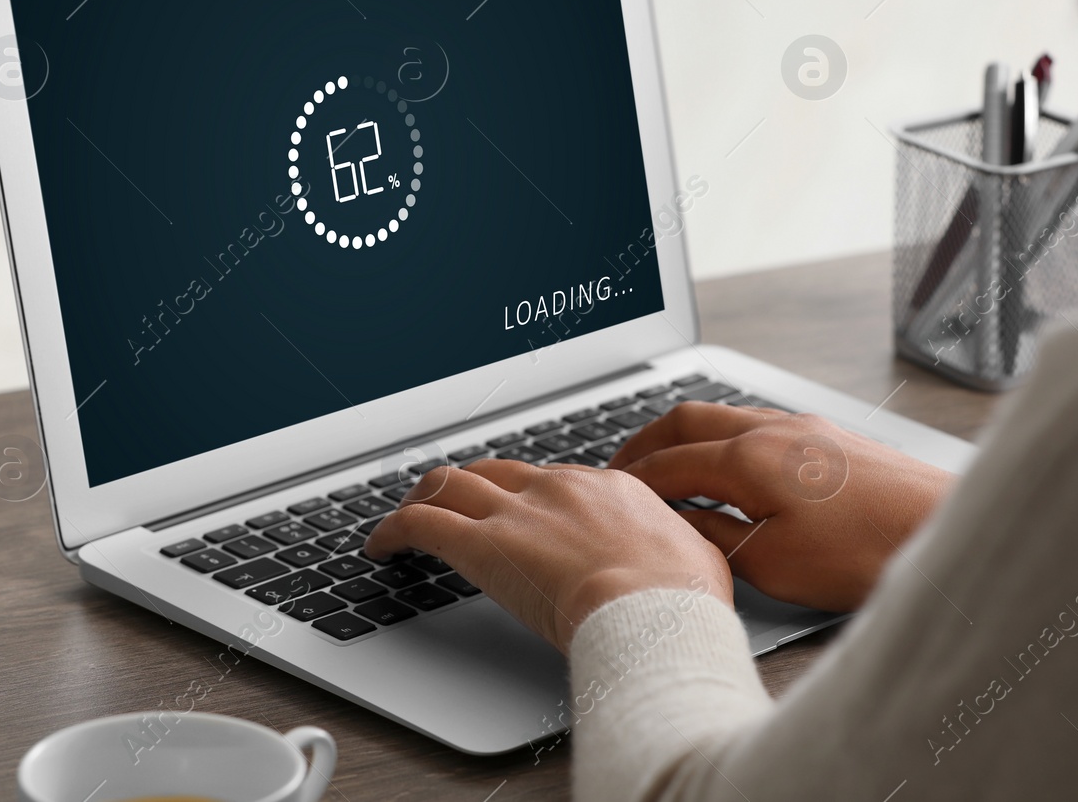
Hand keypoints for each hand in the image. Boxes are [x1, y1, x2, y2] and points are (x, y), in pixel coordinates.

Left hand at [364, 459, 732, 652]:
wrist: (656, 608)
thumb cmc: (683, 598)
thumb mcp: (698, 561)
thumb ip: (679, 552)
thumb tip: (685, 565)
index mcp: (611, 489)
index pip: (555, 480)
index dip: (530, 496)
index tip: (522, 513)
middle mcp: (559, 488)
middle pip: (497, 469)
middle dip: (470, 484)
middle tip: (453, 503)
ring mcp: (518, 511)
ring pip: (451, 482)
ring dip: (423, 496)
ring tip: (406, 516)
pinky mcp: (481, 544)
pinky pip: (420, 522)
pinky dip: (392, 528)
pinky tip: (380, 546)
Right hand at [609, 403, 953, 612]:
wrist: (944, 530)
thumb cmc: (867, 552)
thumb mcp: (773, 563)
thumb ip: (717, 538)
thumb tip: (682, 524)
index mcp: (749, 458)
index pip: (669, 462)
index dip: (632, 479)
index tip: (607, 492)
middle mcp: (774, 429)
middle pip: (689, 419)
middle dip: (647, 441)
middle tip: (621, 465)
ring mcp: (807, 428)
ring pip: (727, 416)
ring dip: (689, 436)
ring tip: (669, 463)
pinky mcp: (834, 439)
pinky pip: (760, 425)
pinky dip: (727, 440)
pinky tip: (732, 467)